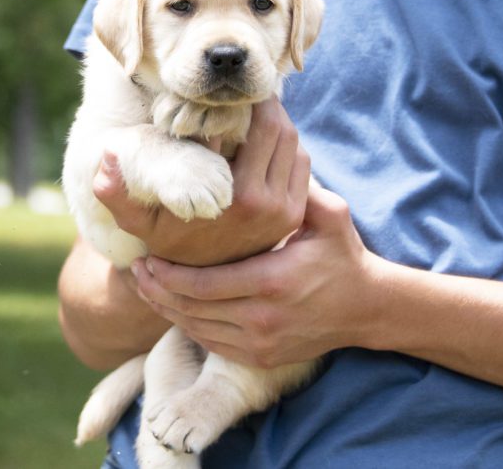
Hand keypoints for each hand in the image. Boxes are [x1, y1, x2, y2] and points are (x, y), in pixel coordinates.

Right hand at [93, 98, 308, 265]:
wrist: (203, 283)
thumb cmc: (166, 243)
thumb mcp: (137, 222)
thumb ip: (116, 193)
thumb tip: (105, 157)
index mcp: (230, 196)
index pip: (236, 127)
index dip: (223, 104)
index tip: (210, 96)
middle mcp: (264, 202)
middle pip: (273, 126)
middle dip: (256, 102)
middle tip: (237, 91)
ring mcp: (285, 207)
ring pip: (291, 140)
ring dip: (274, 118)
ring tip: (250, 108)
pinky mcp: (297, 210)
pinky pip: (300, 160)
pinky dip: (285, 141)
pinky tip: (263, 135)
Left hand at [132, 184, 380, 367]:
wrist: (367, 307)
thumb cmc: (343, 254)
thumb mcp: (330, 215)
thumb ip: (301, 186)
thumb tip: (273, 145)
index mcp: (272, 281)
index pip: (202, 284)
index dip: (167, 274)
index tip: (146, 256)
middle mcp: (262, 318)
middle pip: (191, 309)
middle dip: (157, 291)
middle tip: (135, 269)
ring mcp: (261, 343)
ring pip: (196, 329)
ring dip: (165, 309)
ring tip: (144, 285)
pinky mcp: (260, 358)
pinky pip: (211, 344)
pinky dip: (186, 325)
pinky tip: (171, 306)